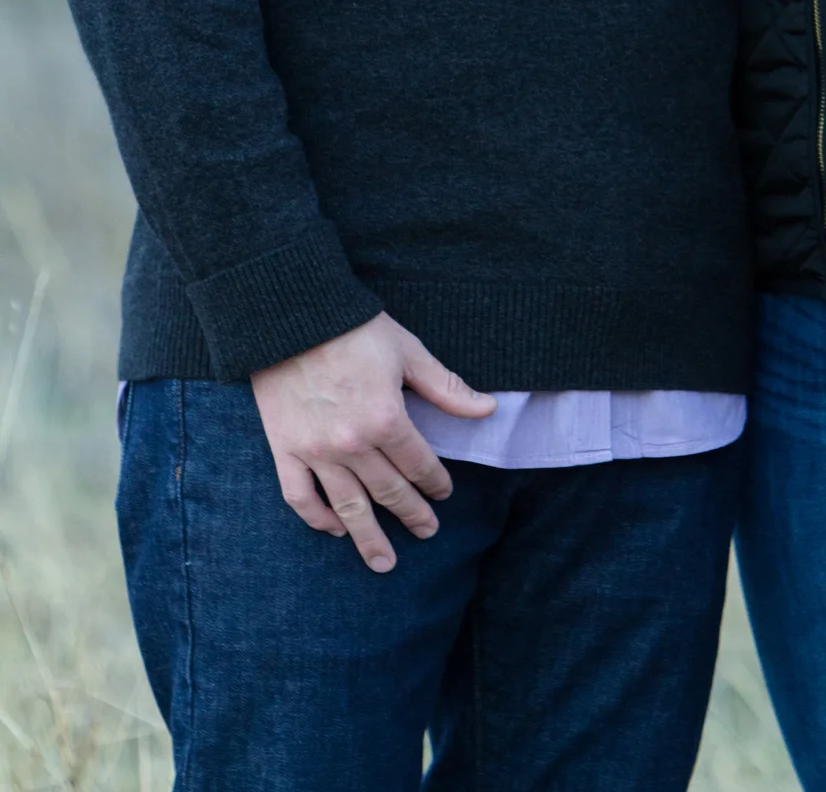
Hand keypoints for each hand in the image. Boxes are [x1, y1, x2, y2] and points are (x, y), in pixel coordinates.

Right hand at [251, 313, 495, 572]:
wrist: (291, 316)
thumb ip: (446, 387)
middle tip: (428, 532)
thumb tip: (487, 409)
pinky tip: (335, 531)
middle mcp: (351, 445)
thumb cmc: (354, 329)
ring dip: (369, 538)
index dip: (436, 482)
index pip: (419, 465)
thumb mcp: (407, 352)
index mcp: (386, 419)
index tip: (445, 493)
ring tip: (384, 563)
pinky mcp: (284, 450)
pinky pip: (300, 497)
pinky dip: (317, 519)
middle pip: (388, 492)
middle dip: (412, 515)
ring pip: (347, 507)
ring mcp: (315, 452)